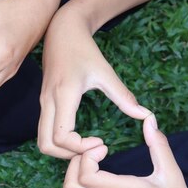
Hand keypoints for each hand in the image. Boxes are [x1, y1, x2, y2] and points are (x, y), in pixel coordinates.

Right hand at [38, 8, 150, 158]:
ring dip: (61, 151)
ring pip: (42, 142)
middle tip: (90, 150)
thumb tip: (145, 115)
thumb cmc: (84, 49)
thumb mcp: (106, 72)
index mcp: (64, 95)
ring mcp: (43, 105)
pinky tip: (78, 137)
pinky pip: (44, 133)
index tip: (100, 142)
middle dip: (67, 155)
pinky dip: (58, 142)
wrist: (61, 31)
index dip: (79, 147)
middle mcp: (48, 103)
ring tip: (84, 146)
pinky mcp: (43, 105)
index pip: (62, 137)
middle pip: (46, 146)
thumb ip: (124, 96)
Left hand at [63, 115, 187, 187]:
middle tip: (92, 151)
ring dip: (74, 173)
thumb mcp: (172, 173)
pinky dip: (80, 180)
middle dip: (73, 163)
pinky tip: (97, 169)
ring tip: (92, 159)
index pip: (87, 178)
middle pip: (71, 187)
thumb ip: (159, 145)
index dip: (86, 157)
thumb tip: (149, 119)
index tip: (103, 147)